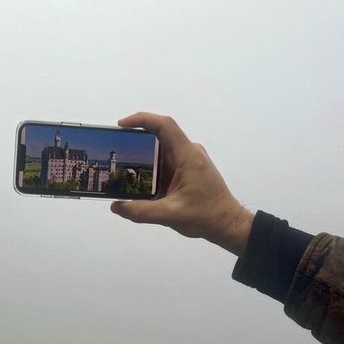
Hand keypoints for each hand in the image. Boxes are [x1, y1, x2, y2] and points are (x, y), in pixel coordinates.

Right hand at [110, 112, 254, 257]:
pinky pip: (167, 160)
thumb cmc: (205, 216)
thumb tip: (116, 206)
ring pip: (162, 149)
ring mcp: (191, 160)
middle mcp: (189, 152)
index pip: (164, 126)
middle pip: (160, 135)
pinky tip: (140, 178)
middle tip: (116, 148)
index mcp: (187, 156)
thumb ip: (141, 212)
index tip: (122, 125)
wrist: (228, 224)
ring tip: (122, 164)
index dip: (142, 119)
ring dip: (143, 154)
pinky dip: (152, 165)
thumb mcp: (170, 215)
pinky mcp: (189, 169)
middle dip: (137, 138)